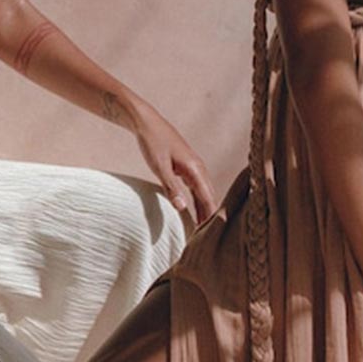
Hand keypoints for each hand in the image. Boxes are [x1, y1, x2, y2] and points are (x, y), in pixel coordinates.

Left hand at [124, 99, 218, 223]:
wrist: (147, 123)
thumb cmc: (153, 143)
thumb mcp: (159, 167)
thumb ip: (171, 188)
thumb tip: (182, 208)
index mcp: (195, 169)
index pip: (208, 198)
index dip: (212, 216)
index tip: (215, 233)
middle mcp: (199, 168)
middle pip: (209, 197)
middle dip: (211, 216)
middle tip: (211, 238)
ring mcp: (194, 167)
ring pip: (204, 193)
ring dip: (205, 210)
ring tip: (204, 230)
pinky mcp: (187, 167)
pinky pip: (196, 188)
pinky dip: (198, 201)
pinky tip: (195, 212)